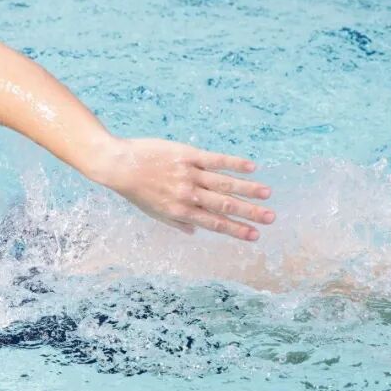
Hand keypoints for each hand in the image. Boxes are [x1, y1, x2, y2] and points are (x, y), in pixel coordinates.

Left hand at [90, 137, 274, 240]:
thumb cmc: (135, 190)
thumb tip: (195, 232)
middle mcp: (187, 195)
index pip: (214, 223)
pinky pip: (215, 160)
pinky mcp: (187, 155)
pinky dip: (234, 164)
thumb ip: (176, 222)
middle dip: (250, 213)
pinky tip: (252, 168)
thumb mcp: (152, 212)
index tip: (255, 236)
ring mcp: (188, 174)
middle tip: (271, 218)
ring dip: (248, 189)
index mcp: (180, 211)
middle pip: (224, 205)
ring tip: (267, 194)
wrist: (118, 165)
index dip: (236, 230)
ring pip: (224, 183)